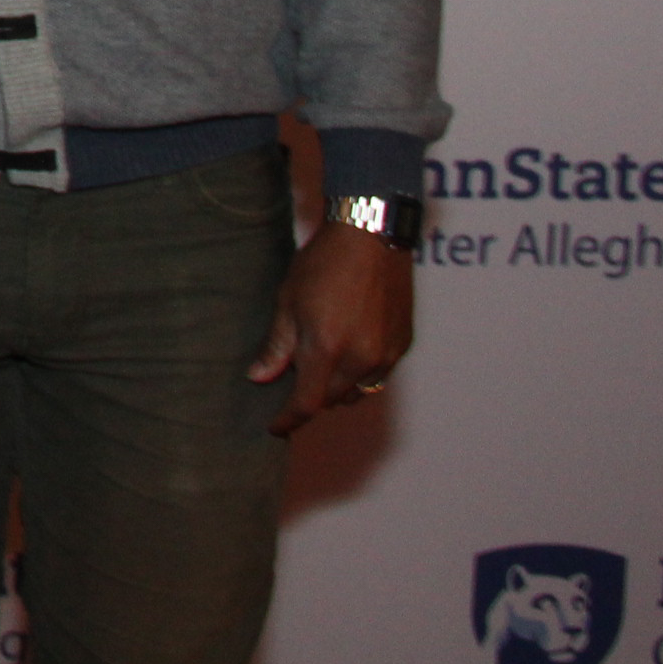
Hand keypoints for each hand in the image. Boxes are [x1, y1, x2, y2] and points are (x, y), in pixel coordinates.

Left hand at [249, 221, 412, 435]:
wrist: (371, 236)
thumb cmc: (323, 263)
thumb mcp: (288, 301)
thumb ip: (276, 345)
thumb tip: (259, 378)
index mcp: (327, 349)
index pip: (307, 403)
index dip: (288, 420)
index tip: (275, 428)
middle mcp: (360, 359)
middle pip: (332, 400)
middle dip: (311, 396)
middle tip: (294, 376)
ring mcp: (386, 354)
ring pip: (357, 392)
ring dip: (337, 387)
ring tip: (321, 359)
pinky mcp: (403, 345)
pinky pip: (378, 375)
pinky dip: (359, 372)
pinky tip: (347, 347)